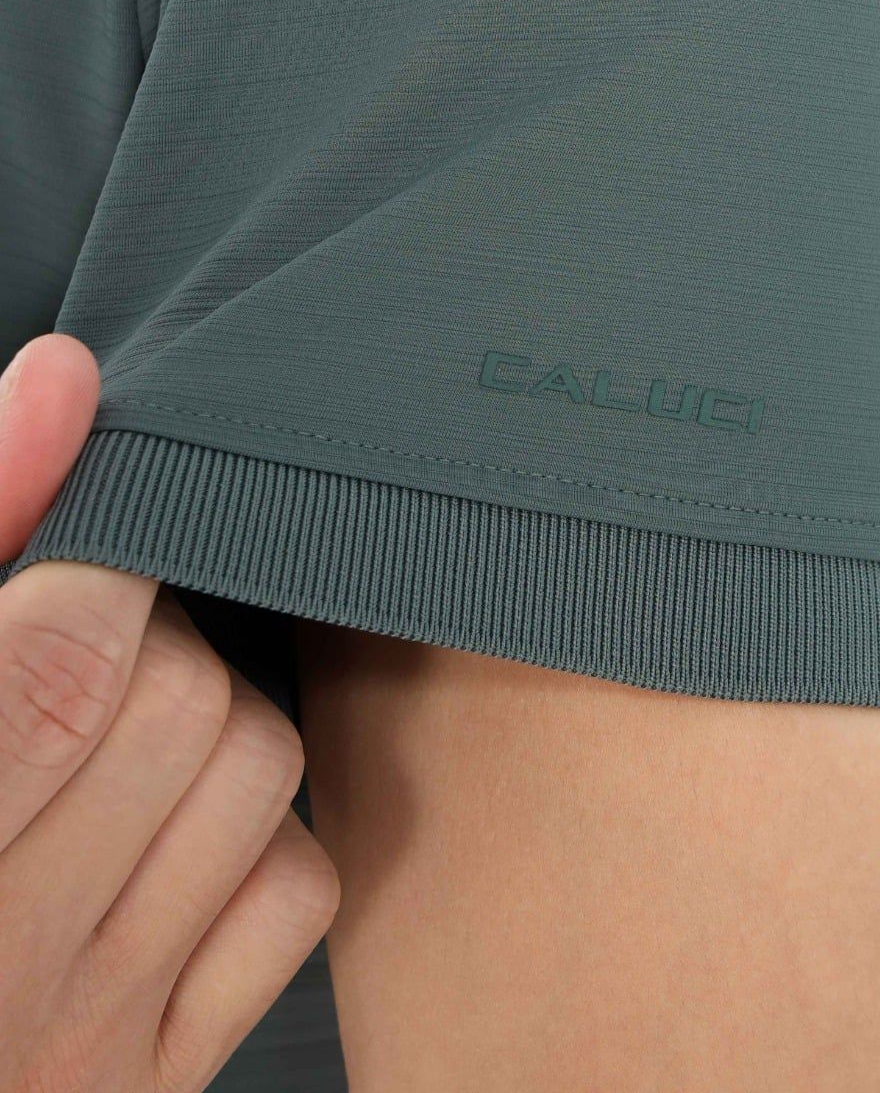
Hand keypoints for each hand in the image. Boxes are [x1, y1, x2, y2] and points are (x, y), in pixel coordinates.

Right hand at [0, 335, 339, 1091]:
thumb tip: (67, 375)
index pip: (67, 666)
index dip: (108, 566)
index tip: (99, 552)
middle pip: (187, 701)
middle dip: (150, 639)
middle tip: (77, 651)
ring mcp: (78, 1044)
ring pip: (261, 776)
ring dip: (212, 720)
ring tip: (111, 736)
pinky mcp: (149, 1088)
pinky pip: (295, 892)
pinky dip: (257, 835)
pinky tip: (163, 836)